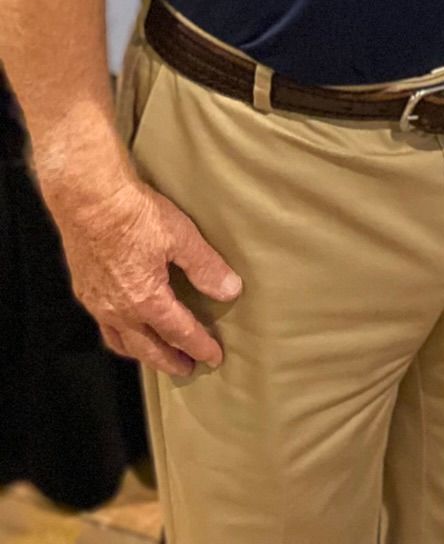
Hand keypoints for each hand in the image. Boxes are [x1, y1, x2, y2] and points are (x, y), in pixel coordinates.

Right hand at [48, 173, 241, 375]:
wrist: (89, 201)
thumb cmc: (134, 215)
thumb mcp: (181, 237)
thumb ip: (205, 268)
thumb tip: (230, 290)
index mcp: (146, 300)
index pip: (179, 332)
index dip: (198, 346)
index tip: (213, 357)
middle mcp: (119, 311)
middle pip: (147, 348)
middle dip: (169, 360)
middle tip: (187, 368)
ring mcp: (98, 304)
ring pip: (122, 342)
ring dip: (142, 353)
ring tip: (156, 355)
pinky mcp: (86, 291)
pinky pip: (104, 327)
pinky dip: (119, 337)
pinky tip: (125, 327)